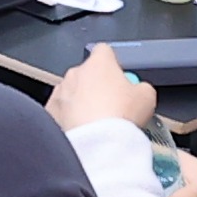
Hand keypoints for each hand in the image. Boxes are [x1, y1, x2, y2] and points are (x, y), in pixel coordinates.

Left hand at [47, 46, 161, 132]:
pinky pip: (61, 110)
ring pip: (72, 92)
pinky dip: (69, 118)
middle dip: (97, 87)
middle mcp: (75, 73)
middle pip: (88, 74)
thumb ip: (141, 86)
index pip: (104, 51)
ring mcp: (60, 92)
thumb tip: (139, 89)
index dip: (114, 64)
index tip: (119, 78)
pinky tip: (83, 130)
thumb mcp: (147, 97)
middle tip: (111, 107)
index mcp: (99, 64)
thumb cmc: (118, 118)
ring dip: (82, 103)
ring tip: (97, 123)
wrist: (96, 145)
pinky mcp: (50, 111)